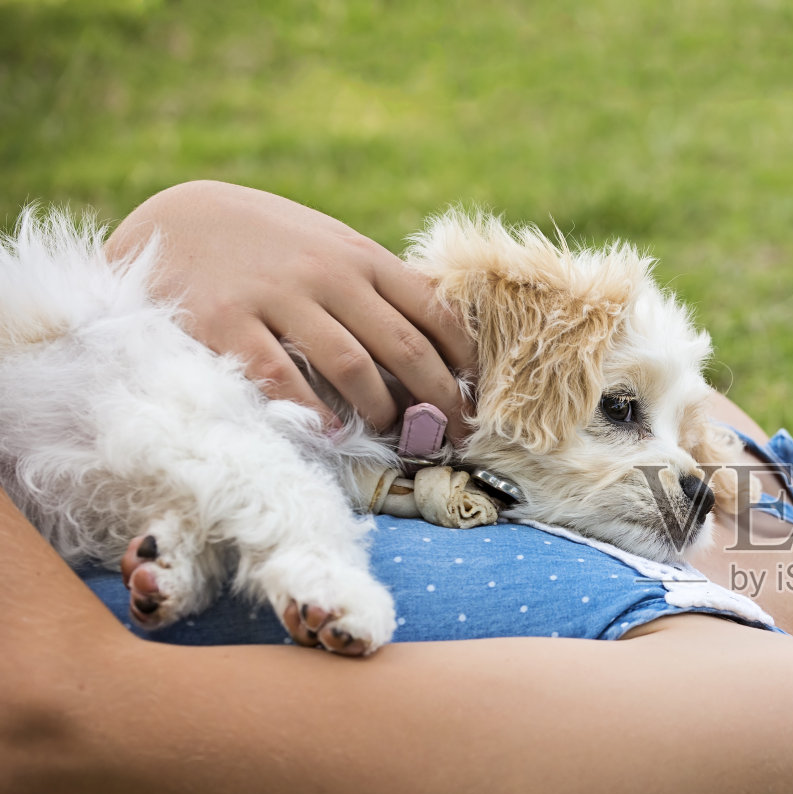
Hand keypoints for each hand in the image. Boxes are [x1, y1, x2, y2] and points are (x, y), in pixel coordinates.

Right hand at [106, 181, 475, 441]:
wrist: (175, 219)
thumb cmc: (270, 243)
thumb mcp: (330, 246)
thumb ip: (377, 285)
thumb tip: (442, 338)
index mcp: (361, 257)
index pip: (434, 312)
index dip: (464, 362)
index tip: (479, 398)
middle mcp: (327, 275)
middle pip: (404, 349)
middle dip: (439, 400)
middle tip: (455, 437)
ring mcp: (277, 297)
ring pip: (352, 368)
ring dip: (382, 412)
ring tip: (393, 436)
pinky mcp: (226, 323)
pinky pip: (281, 378)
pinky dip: (312, 412)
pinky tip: (331, 434)